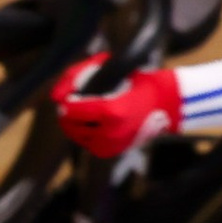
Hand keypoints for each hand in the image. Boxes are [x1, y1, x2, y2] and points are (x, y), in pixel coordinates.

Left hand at [51, 55, 182, 158]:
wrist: (166, 104)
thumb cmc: (138, 82)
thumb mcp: (110, 70)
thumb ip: (78, 75)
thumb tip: (55, 96)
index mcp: (113, 112)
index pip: (72, 109)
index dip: (65, 100)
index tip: (67, 94)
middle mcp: (111, 133)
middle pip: (70, 125)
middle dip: (66, 113)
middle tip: (71, 103)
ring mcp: (111, 145)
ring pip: (75, 136)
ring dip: (73, 124)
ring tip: (81, 111)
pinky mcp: (111, 152)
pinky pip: (87, 143)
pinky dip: (84, 133)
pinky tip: (90, 122)